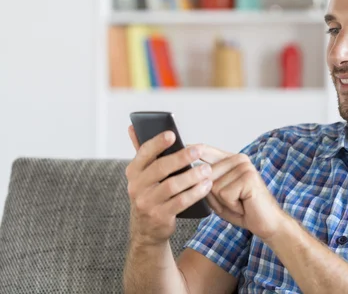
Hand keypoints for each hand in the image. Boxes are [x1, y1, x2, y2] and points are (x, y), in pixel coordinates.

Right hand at [125, 126, 212, 245]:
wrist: (146, 229)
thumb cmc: (150, 193)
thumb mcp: (142, 175)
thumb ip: (142, 152)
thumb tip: (132, 127)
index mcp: (133, 172)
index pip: (144, 153)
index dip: (157, 143)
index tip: (172, 135)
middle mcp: (136, 187)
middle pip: (161, 168)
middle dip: (181, 157)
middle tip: (198, 150)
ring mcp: (147, 203)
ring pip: (172, 185)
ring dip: (192, 176)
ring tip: (206, 169)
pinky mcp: (160, 216)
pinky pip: (181, 202)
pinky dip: (195, 193)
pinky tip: (206, 186)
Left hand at [198, 144, 286, 240]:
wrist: (267, 223)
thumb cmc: (242, 209)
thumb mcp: (219, 195)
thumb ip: (206, 183)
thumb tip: (189, 174)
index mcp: (231, 160)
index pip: (206, 151)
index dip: (191, 151)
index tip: (177, 145)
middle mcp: (238, 159)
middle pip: (205, 174)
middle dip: (213, 195)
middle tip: (232, 201)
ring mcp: (244, 167)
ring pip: (213, 186)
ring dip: (223, 201)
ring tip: (238, 203)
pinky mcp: (248, 177)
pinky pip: (224, 193)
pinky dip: (231, 205)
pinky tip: (243, 205)